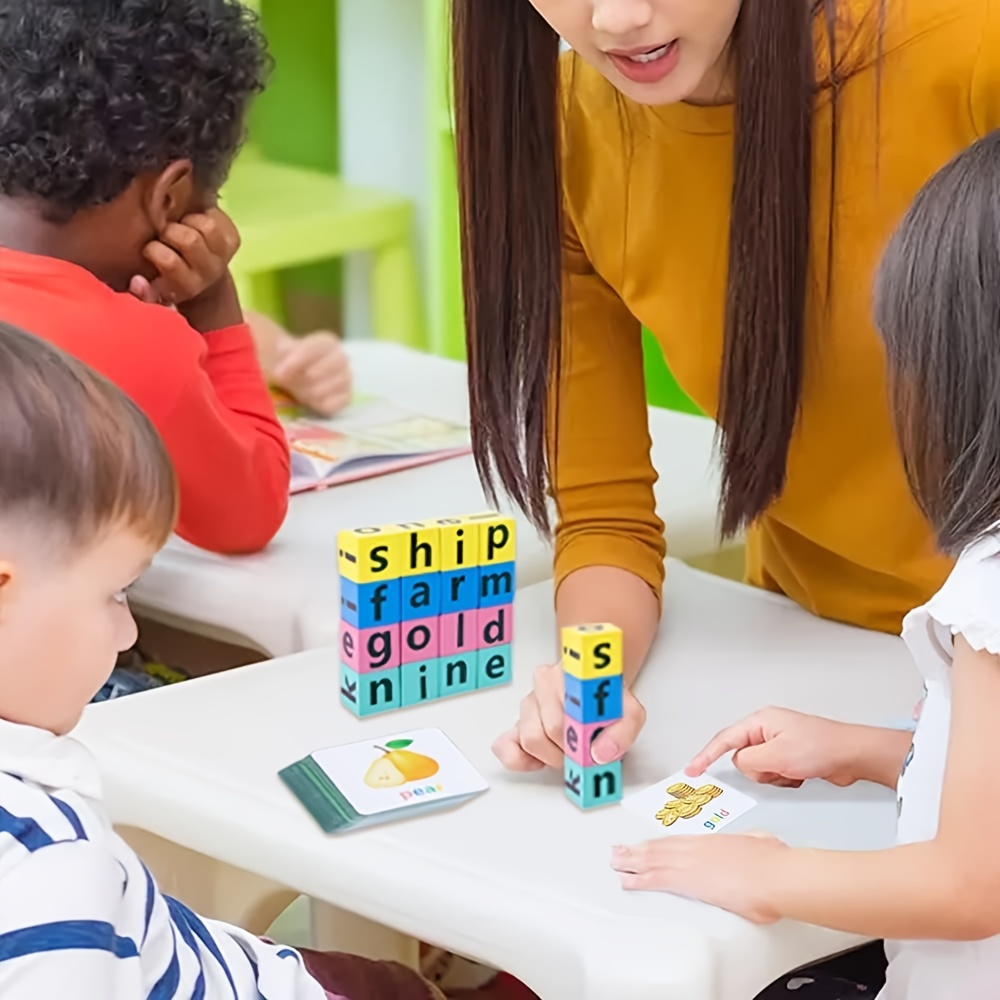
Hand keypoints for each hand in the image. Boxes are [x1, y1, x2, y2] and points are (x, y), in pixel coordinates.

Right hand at [137, 209, 240, 306]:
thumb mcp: (155, 291)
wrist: (205, 281)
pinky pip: (218, 215)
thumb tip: (137, 281)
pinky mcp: (233, 239)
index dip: (154, 250)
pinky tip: (195, 220)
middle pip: (189, 239)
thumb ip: (143, 291)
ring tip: (181, 226)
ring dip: (189, 220)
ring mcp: (224, 254)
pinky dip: (203, 212)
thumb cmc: (170, 279)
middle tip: (165, 234)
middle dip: (170, 231)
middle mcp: (209, 271)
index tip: (150, 249)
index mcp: (187, 286)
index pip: (169, 261)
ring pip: (207, 225)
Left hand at [271, 332, 352, 416]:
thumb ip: (282, 357)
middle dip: (303, 379)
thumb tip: (280, 373)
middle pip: (323, 369)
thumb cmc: (291, 361)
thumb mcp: (283, 353)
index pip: (314, 349)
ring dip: (308, 392)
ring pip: (326, 389)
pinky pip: (333, 404)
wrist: (297, 373)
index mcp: (327, 342)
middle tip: (289, 384)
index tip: (279, 372)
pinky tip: (311, 400)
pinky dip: (319, 404)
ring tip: (299, 391)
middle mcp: (341, 358)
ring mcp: (346, 378)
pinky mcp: (346, 397)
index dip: (297, 361)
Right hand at [491, 662, 646, 770]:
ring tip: (570, 752)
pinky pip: (505, 745)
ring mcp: (528, 703)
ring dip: (552, 756)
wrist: (598, 686)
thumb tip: (601, 753)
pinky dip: (521, 760)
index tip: (595, 751)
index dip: (580, 743)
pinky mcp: (518, 723)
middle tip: (586, 753)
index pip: (567, 715)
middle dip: (570, 752)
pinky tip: (541, 761)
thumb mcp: (629, 711)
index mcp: (568, 674)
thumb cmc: (608, 699)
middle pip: (548, 731)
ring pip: (529, 740)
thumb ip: (623, 731)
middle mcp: (544, 683)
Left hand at [611, 831, 785, 922]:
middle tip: (619, 851)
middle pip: (659, 849)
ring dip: (630, 861)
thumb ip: (751, 841)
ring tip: (615, 862)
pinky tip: (627, 881)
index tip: (646, 845)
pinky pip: (655, 879)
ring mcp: (688, 863)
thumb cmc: (771, 861)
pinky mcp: (687, 882)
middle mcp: (695, 849)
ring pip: (652, 860)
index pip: (676, 842)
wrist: (773, 875)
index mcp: (710, 841)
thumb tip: (756, 841)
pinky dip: (639, 879)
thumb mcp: (760, 841)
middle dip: (637, 851)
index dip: (658, 844)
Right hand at [686, 707, 860, 787]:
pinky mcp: (790, 757)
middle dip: (759, 770)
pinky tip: (800, 775)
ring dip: (774, 776)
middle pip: (743, 759)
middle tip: (780, 769)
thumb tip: (740, 765)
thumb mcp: (777, 756)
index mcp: (760, 722)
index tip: (693, 770)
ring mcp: (779, 744)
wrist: (853, 755)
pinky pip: (773, 774)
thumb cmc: (821, 748)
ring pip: (758, 769)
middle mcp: (767, 730)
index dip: (705, 755)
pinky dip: (784, 779)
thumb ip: (748, 761)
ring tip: (794, 771)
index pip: (724, 739)